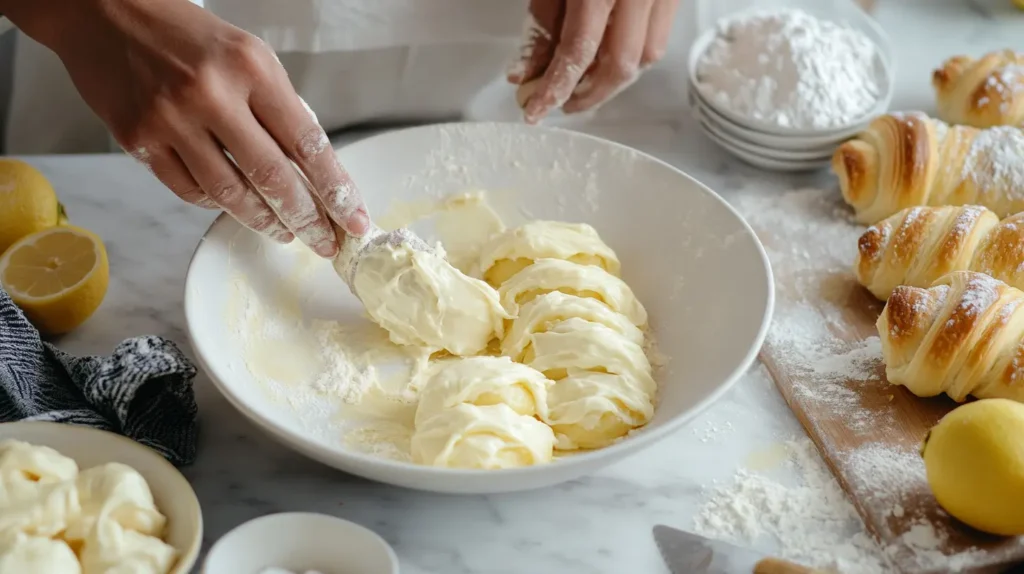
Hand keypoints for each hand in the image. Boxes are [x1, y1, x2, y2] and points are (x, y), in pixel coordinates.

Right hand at [5, 0, 368, 257]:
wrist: (106, 12)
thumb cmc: (187, 35)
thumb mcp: (248, 55)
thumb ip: (278, 106)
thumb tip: (313, 166)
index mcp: (251, 68)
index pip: (306, 142)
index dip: (335, 188)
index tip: (353, 218)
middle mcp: (212, 94)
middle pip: (272, 176)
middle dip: (307, 218)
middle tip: (325, 242)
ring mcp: (171, 119)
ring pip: (230, 193)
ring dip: (264, 220)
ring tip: (286, 232)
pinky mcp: (138, 139)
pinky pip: (190, 191)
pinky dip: (218, 204)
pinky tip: (236, 207)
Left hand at [508, 0, 679, 123]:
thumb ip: (542, 26)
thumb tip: (526, 74)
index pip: (578, 53)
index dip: (555, 87)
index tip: (535, 111)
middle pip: (621, 66)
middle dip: (589, 94)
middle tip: (562, 102)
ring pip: (648, 57)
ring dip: (614, 79)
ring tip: (584, 83)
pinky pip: (659, 38)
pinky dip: (634, 56)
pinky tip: (609, 58)